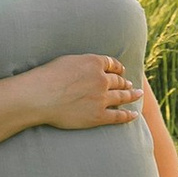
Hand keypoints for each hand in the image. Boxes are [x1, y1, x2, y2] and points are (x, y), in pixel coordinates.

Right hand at [16, 52, 144, 131]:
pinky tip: (134, 114)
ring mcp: (102, 98)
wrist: (40, 96)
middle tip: (130, 84)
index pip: (112, 64)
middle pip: (118, 80)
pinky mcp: (99, 115)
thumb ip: (82, 64)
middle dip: (125, 82)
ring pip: (121, 96)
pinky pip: (118, 116)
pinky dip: (128, 115)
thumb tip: (87, 67)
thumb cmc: (47, 77)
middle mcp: (101, 79)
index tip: (121, 70)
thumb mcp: (67, 60)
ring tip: (137, 94)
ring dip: (131, 95)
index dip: (118, 68)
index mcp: (94, 63)